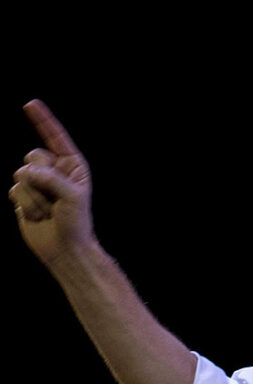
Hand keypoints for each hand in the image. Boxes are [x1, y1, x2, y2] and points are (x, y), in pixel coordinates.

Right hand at [9, 99, 94, 265]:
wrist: (65, 249)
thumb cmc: (76, 222)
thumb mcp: (72, 197)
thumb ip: (51, 179)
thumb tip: (25, 172)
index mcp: (73, 165)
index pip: (56, 137)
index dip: (43, 120)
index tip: (30, 103)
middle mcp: (55, 171)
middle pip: (32, 156)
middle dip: (40, 177)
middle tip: (53, 197)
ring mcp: (38, 183)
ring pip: (20, 175)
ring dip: (33, 197)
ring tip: (47, 211)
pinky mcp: (24, 197)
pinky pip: (13, 190)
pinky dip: (25, 205)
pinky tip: (37, 216)